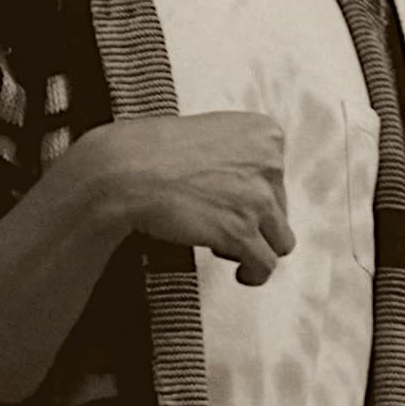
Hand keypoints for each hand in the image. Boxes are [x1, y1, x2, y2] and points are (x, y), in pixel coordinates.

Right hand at [70, 111, 293, 283]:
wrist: (123, 171)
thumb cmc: (151, 151)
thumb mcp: (209, 133)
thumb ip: (238, 154)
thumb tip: (253, 186)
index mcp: (264, 133)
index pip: (278, 177)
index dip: (253, 194)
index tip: (231, 201)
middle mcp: (269, 163)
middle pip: (280, 209)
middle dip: (254, 221)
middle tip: (221, 224)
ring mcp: (257, 198)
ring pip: (280, 241)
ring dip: (257, 248)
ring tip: (231, 251)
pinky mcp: (241, 232)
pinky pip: (265, 264)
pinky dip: (254, 272)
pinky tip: (240, 272)